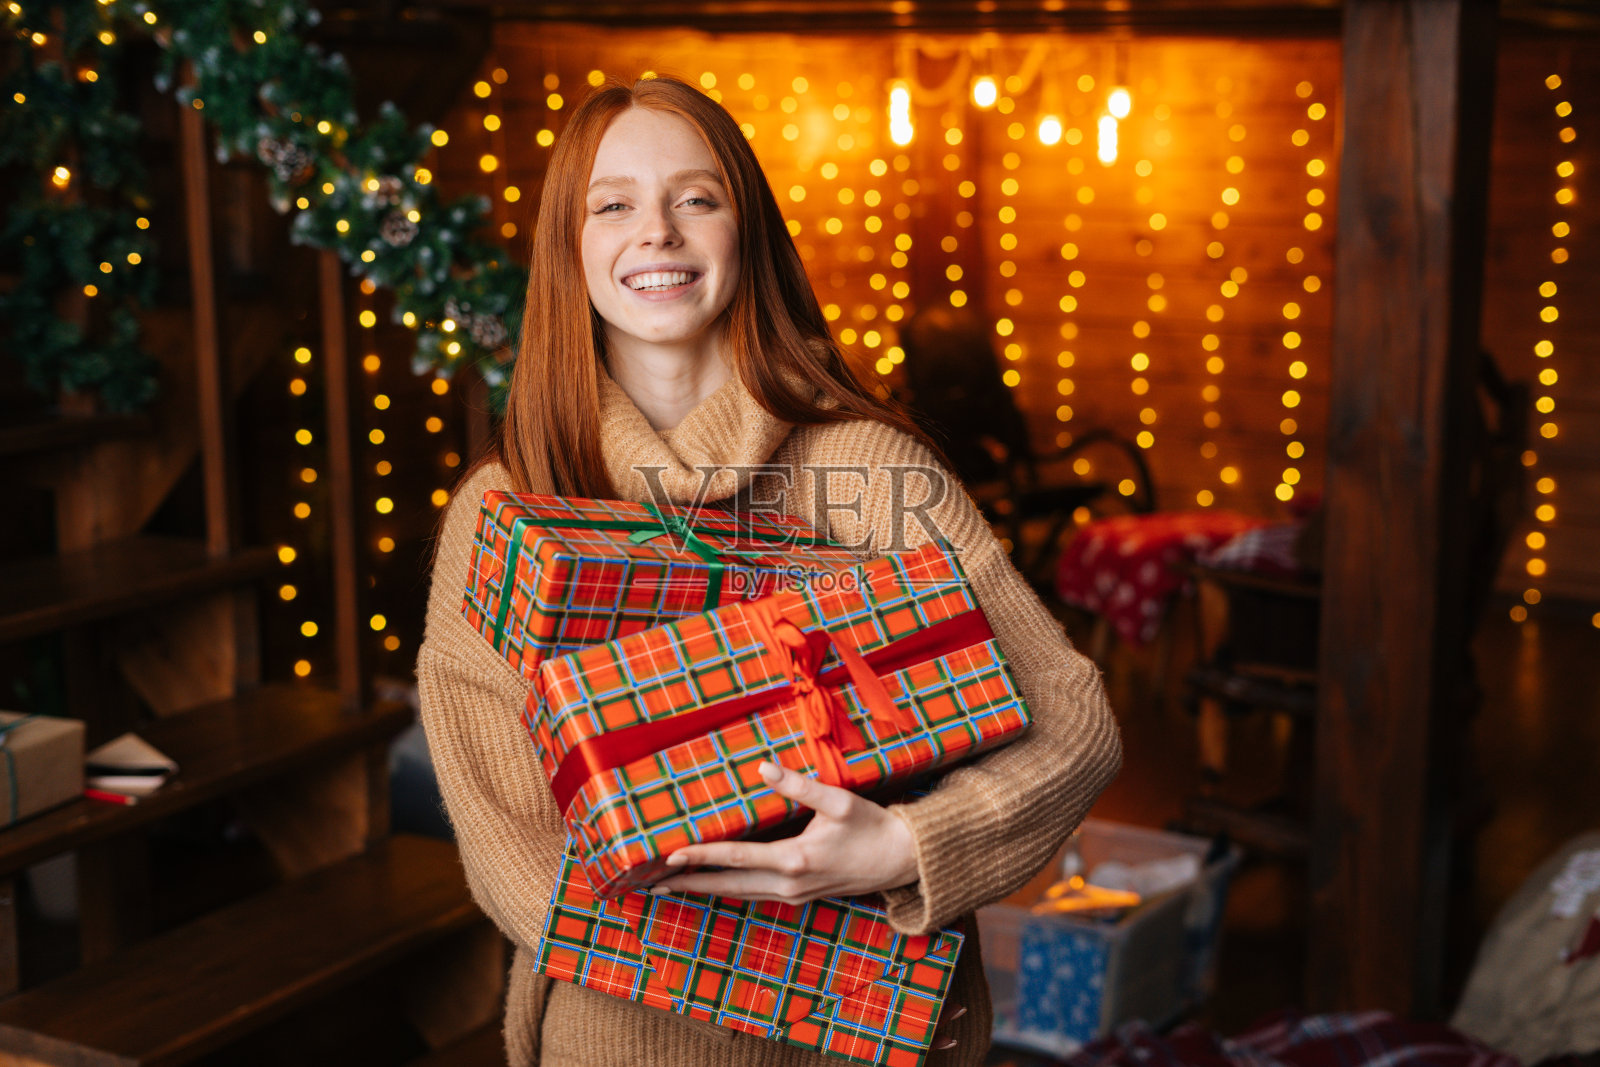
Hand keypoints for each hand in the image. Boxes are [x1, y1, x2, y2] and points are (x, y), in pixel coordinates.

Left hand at [652, 760, 918, 904]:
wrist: (901, 861)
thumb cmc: (872, 827)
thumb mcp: (838, 801)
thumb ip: (799, 786)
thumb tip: (763, 769)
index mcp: (795, 860)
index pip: (736, 858)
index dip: (701, 855)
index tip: (670, 855)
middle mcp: (789, 884)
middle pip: (728, 887)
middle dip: (690, 884)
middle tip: (653, 883)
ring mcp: (794, 894)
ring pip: (740, 894)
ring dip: (707, 889)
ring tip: (674, 885)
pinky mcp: (800, 896)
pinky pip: (755, 894)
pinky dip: (730, 889)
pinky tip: (716, 883)